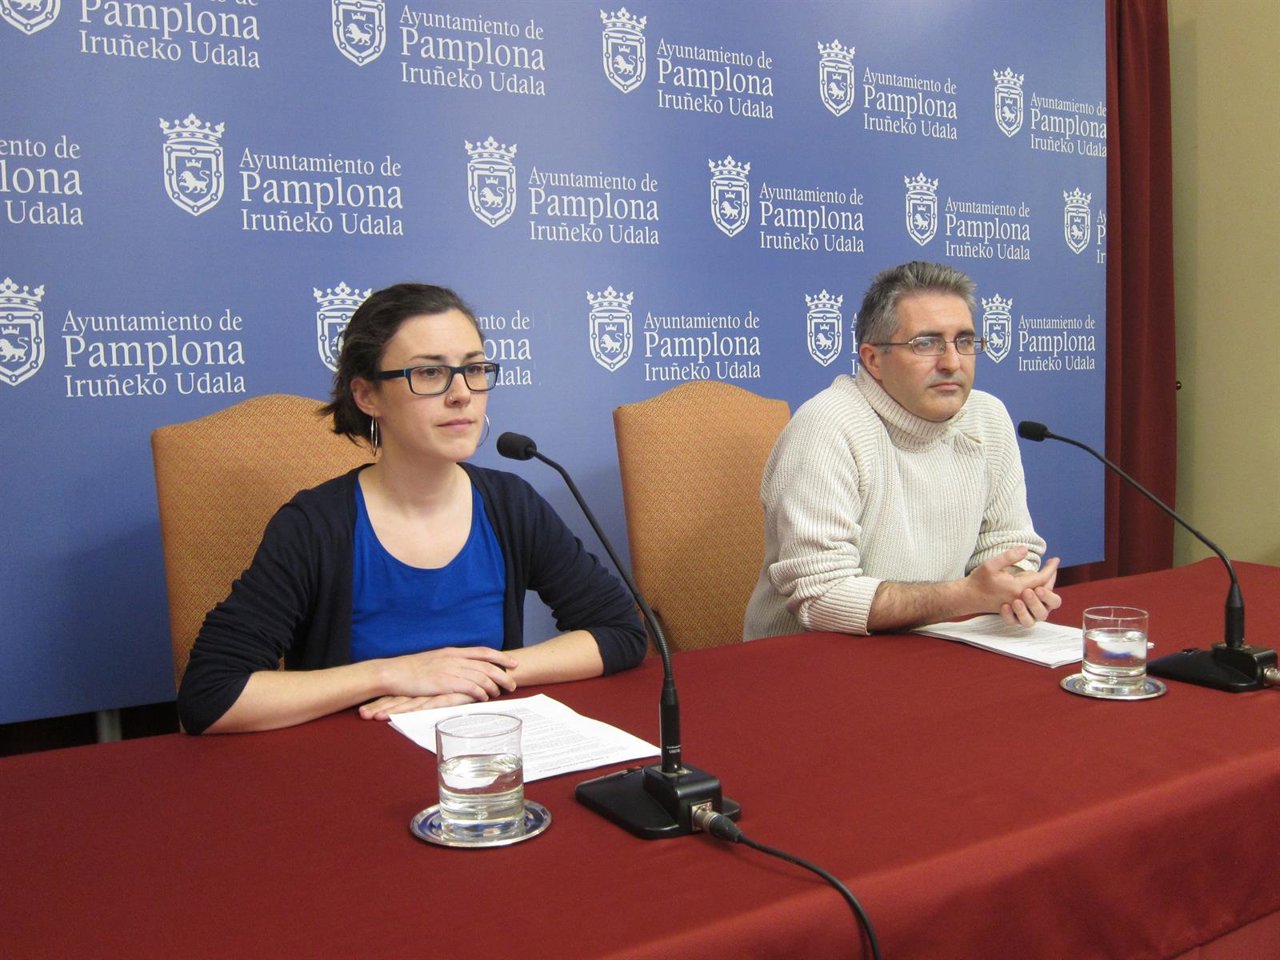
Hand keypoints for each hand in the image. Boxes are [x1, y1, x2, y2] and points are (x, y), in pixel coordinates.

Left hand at [358, 692, 476, 721]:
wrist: (495, 671)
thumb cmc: (473, 683)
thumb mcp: (452, 690)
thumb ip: (438, 697)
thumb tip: (424, 707)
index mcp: (428, 686)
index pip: (401, 695)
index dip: (383, 701)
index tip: (365, 710)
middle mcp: (429, 688)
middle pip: (400, 698)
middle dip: (381, 706)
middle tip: (362, 715)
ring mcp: (438, 692)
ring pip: (410, 703)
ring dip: (391, 710)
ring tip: (373, 717)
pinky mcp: (448, 696)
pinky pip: (428, 705)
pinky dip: (413, 712)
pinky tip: (401, 716)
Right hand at [381, 646, 518, 702]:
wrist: (394, 672)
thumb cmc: (412, 669)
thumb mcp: (435, 660)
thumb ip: (451, 662)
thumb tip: (464, 669)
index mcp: (452, 652)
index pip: (482, 652)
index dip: (500, 657)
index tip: (513, 662)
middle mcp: (454, 658)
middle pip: (486, 665)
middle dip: (502, 674)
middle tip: (513, 683)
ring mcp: (449, 670)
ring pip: (479, 676)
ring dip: (493, 685)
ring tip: (501, 693)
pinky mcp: (443, 682)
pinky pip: (467, 687)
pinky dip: (479, 692)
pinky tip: (484, 698)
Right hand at [966, 547, 1062, 626]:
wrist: (968, 597)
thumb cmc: (979, 580)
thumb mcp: (991, 564)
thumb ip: (1009, 556)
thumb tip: (1025, 549)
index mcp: (1017, 588)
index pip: (1041, 579)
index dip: (1051, 568)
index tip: (1056, 559)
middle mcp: (1021, 598)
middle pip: (1044, 589)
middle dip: (1051, 576)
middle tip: (1053, 564)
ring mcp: (1018, 604)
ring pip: (1040, 598)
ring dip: (1047, 586)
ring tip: (1048, 574)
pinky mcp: (1015, 607)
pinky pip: (1033, 601)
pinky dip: (1038, 593)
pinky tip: (1038, 585)